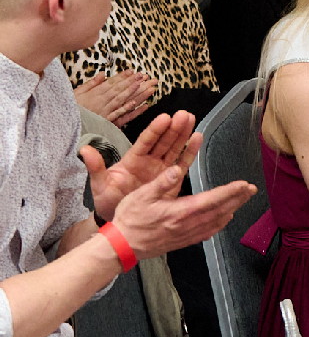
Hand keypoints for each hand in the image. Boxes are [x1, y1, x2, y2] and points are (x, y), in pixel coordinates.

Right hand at [73, 72, 155, 128]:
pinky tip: (138, 104)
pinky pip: (119, 115)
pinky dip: (128, 109)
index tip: (133, 71)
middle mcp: (101, 102)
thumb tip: (103, 74)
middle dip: (133, 82)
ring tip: (146, 86)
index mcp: (94, 94)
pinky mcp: (106, 122)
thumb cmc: (69, 109)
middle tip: (144, 76)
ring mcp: (105, 112)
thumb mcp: (76, 93)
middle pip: (119, 90)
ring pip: (122, 100)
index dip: (123, 77)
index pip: (111, 83)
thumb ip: (90, 84)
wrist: (63, 126)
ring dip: (134, 93)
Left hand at [81, 111, 200, 223]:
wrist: (121, 221)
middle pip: (163, 141)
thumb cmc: (109, 200)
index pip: (145, 142)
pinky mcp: (172, 179)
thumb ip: (96, 167)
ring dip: (183, 134)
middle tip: (183, 114)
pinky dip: (190, 151)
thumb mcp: (100, 184)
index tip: (165, 117)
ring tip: (191, 119)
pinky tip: (197, 137)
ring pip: (174, 148)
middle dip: (174, 128)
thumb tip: (84, 150)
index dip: (155, 130)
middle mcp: (149, 161)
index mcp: (132, 160)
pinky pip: (183, 163)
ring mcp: (161, 169)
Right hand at [106, 162, 253, 260]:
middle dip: (237, 199)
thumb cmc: (129, 219)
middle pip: (219, 211)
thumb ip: (160, 183)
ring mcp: (186, 235)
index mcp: (179, 212)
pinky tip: (224, 219)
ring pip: (215, 222)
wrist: (121, 247)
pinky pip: (207, 233)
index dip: (230, 192)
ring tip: (242, 200)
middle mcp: (187, 225)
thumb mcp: (140, 196)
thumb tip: (175, 170)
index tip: (244, 184)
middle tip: (251, 189)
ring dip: (231, 210)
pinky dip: (219, 224)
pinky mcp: (183, 241)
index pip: (211, 200)